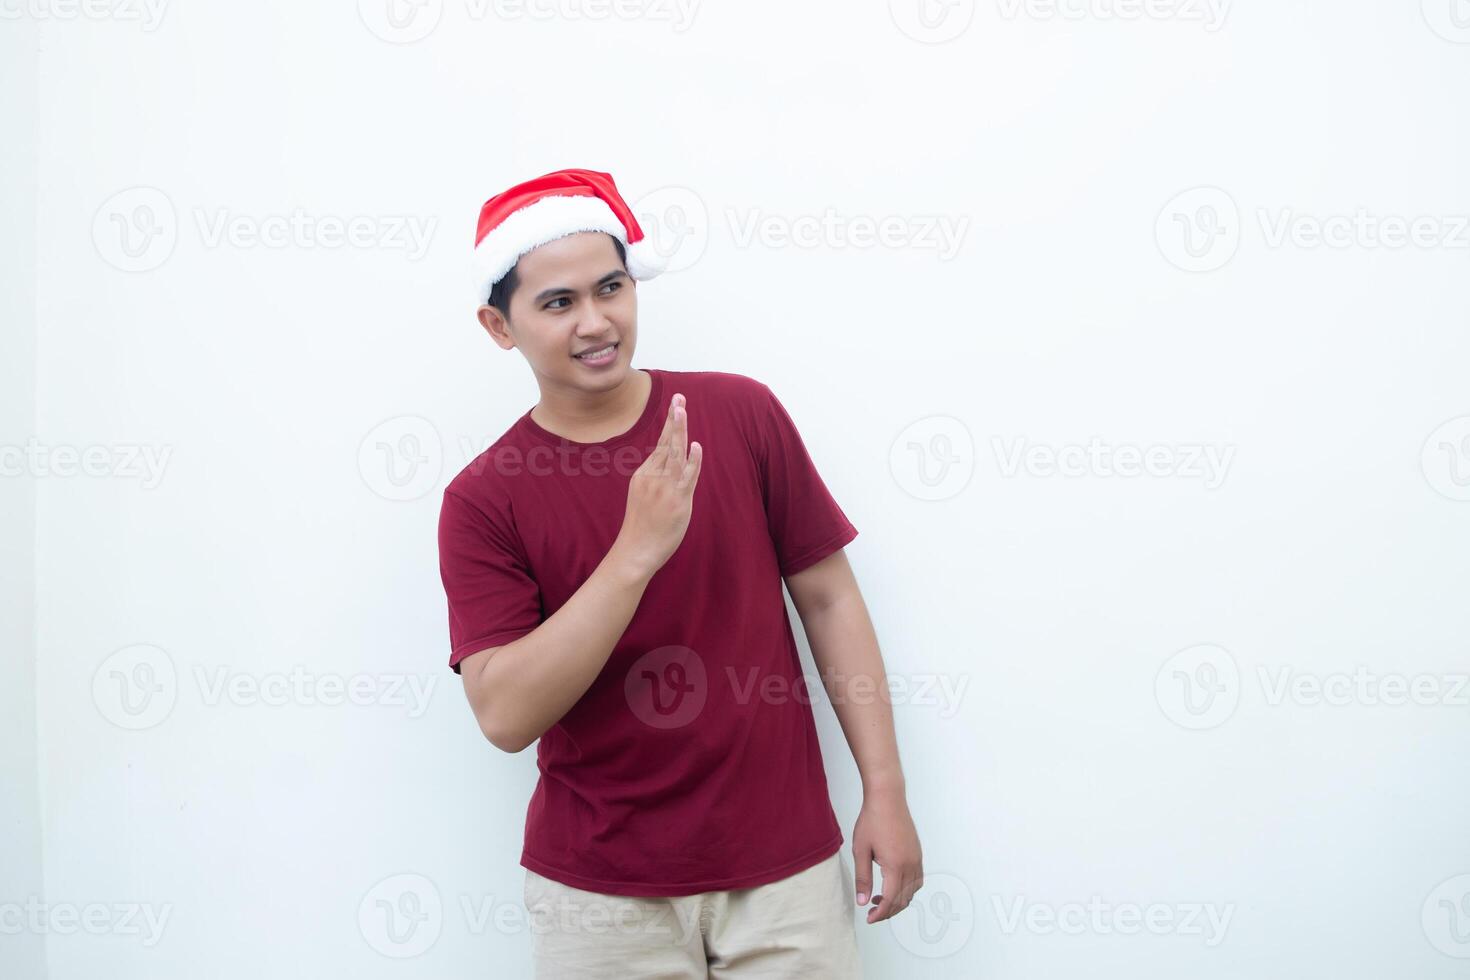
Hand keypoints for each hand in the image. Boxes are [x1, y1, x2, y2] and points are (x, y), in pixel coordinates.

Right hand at [613, 392, 702, 577]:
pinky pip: (687, 477)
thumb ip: (655, 478)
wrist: (636, 550)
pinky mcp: (678, 501)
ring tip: (683, 410)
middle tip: (679, 397)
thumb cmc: (642, 525)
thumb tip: (668, 464)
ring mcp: (665, 489)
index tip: (675, 405)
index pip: (660, 445)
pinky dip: (693, 461)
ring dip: (680, 431)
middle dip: (674, 418)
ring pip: (675, 454)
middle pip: (666, 443)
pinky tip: (696, 446)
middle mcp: (653, 478)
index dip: (669, 425)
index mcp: (644, 474)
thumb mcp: (641, 495)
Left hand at [852, 787, 922, 924]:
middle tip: (872, 912)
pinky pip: (917, 879)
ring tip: (880, 899)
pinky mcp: (918, 853)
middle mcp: (910, 864)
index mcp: (895, 866)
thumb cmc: (872, 820)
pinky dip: (907, 889)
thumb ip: (863, 878)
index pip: (891, 899)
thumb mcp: (861, 850)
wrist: (887, 798)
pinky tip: (893, 885)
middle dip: (888, 910)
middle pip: (903, 899)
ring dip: (898, 900)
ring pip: (912, 891)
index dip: (880, 913)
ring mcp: (916, 858)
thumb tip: (862, 901)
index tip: (869, 918)